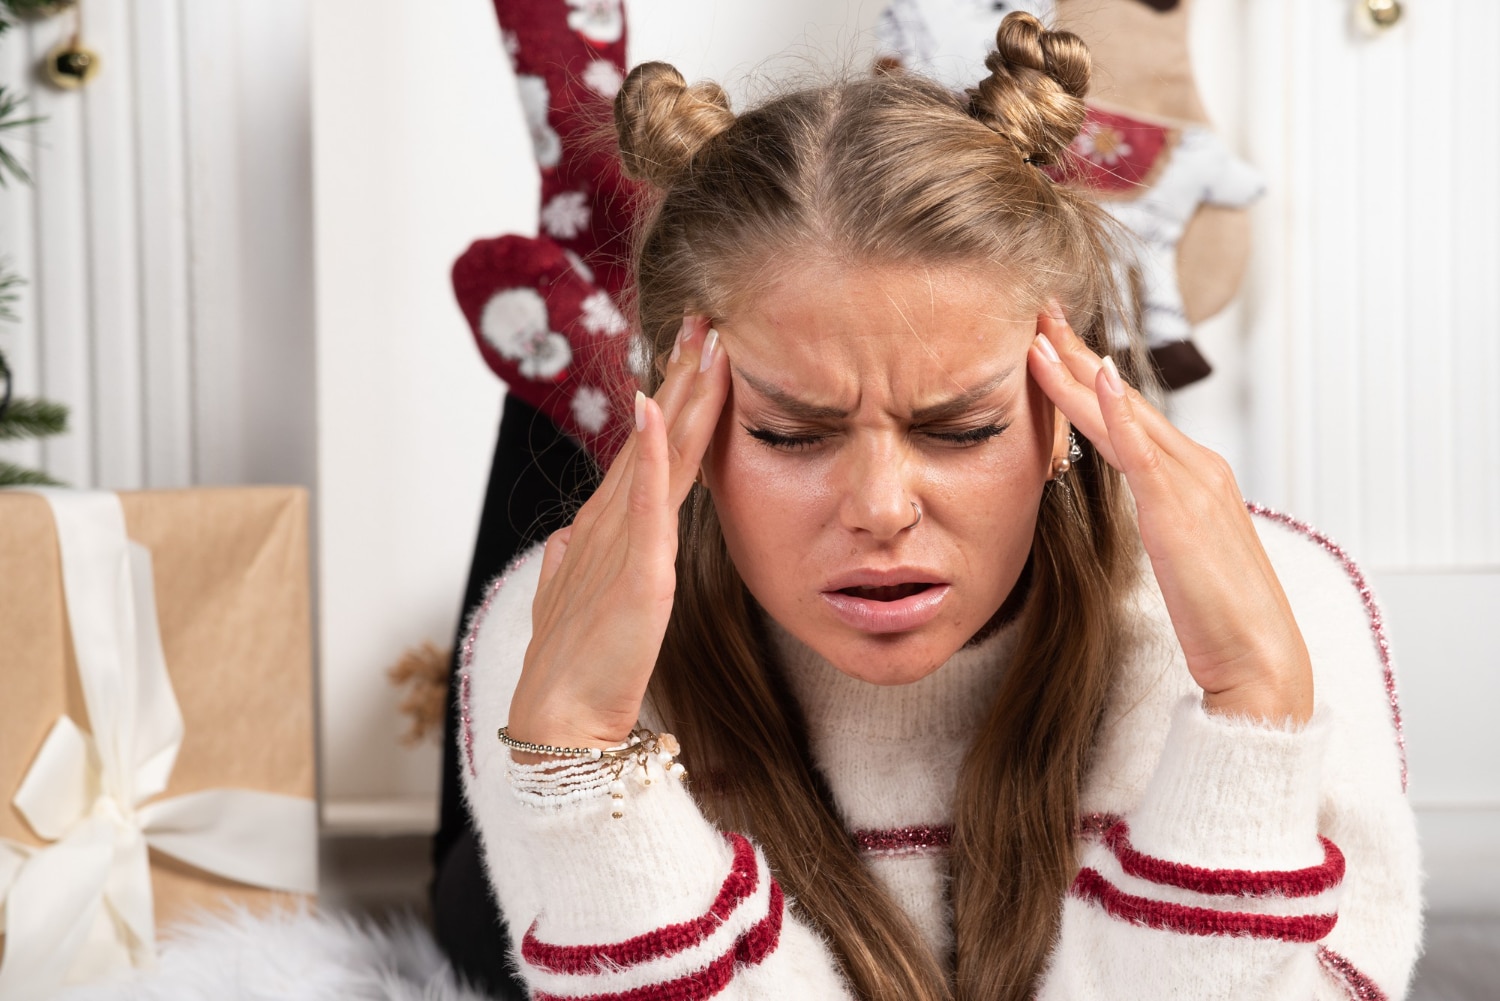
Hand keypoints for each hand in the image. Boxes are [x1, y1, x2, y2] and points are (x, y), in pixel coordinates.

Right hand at [507, 317, 729, 749]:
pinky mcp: (636, 569)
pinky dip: (648, 453)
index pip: (648, 451)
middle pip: (657, 436)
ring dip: (679, 395)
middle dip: (681, 376)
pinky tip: (654, 410)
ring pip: (658, 454)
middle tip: (703, 319)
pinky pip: (644, 500)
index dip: (671, 400)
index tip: (693, 354)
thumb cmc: (573, 667)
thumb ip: (572, 566)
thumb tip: (565, 540)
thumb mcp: (575, 601)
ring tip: (698, 342)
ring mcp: (623, 540)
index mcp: (608, 528)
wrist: (561, 718)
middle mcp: (613, 522)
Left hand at [1028, 309, 1312, 723]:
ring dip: (1078, 371)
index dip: (1088, 377)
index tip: (1051, 345)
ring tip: (1040, 335)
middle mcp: (1195, 468)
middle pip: (1123, 400)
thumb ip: (1159, 518)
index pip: (1130, 415)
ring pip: (1122, 414)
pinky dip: (1114, 411)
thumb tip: (1132, 505)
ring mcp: (1190, 483)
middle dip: (1077, 355)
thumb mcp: (1180, 554)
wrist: (1260, 659)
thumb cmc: (1220, 618)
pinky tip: (1093, 376)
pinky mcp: (1179, 509)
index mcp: (1193, 477)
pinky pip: (1140, 450)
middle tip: (1038, 314)